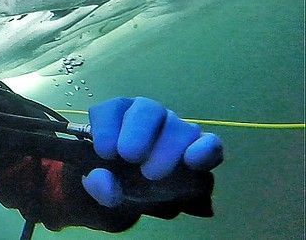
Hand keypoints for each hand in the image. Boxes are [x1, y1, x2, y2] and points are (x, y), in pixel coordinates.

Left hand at [82, 97, 222, 207]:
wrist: (145, 198)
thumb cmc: (120, 181)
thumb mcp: (103, 188)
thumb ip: (98, 185)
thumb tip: (102, 180)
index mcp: (119, 117)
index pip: (113, 108)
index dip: (107, 127)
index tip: (105, 152)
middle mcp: (149, 116)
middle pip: (147, 109)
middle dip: (138, 132)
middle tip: (130, 157)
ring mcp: (177, 129)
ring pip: (177, 126)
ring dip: (166, 148)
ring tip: (151, 174)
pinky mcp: (202, 148)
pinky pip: (210, 142)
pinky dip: (204, 150)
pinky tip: (193, 160)